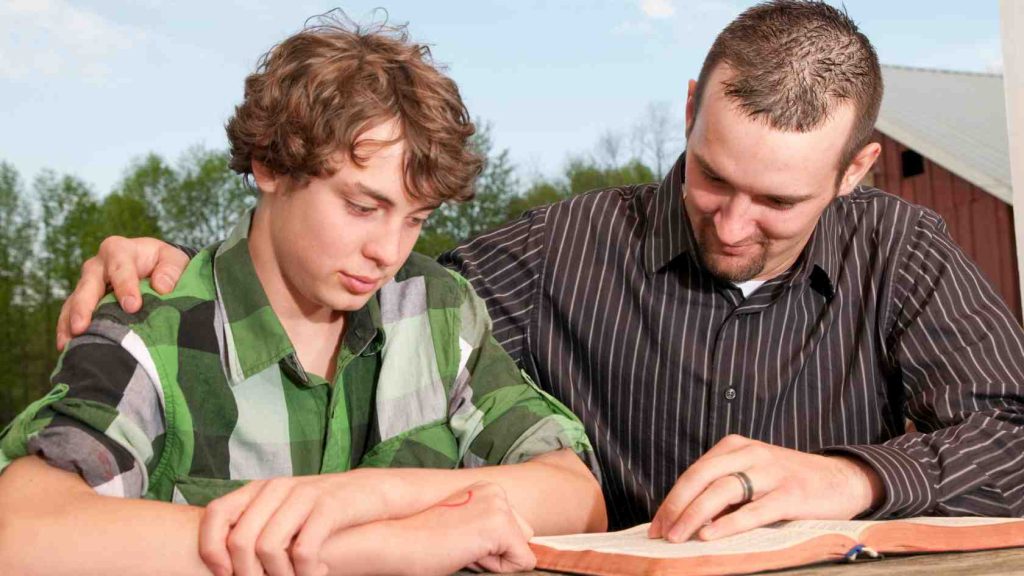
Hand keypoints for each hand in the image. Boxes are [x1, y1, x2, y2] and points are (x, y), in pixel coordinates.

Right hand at [56, 236, 186, 349]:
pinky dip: (66, 329)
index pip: (120, 267)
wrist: (153, 266)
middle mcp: (98, 266)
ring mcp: (87, 284)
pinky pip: (69, 314)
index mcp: (120, 250)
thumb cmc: (163, 263)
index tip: (132, 307)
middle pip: (88, 285)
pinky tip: (66, 346)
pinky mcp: (82, 301)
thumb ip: (171, 270)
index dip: (125, 286)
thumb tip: (161, 287)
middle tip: (82, 327)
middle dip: (84, 306)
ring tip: (68, 343)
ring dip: (70, 322)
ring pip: (74, 301)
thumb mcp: (174, 259)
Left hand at [199, 470, 404, 575]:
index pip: (216, 514)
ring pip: (268, 548)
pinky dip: (305, 573)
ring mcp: (304, 495)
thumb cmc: (321, 511)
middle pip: (240, 540)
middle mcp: (278, 488)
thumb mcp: (284, 512)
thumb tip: (225, 564)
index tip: (223, 574)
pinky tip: (317, 573)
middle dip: (248, 575)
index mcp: (260, 489)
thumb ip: (256, 526)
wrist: (370, 492)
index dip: (210, 548)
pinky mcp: (330, 507)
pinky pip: (303, 550)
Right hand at [407, 482, 535, 574]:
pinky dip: (497, 568)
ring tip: (462, 550)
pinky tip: (468, 554)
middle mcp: (497, 491)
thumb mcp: (463, 524)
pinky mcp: (501, 526)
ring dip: (496, 559)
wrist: (395, 540)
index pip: (515, 526)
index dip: (490, 545)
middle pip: (524, 534)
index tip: (460, 540)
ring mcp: (500, 507)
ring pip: (522, 549)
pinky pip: (522, 562)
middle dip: (499, 550)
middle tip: (461, 546)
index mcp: (487, 489)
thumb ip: (486, 526)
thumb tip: (515, 548)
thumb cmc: (422, 539)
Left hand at [648, 435, 883, 542]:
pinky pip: (754, 509)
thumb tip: (685, 519)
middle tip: (661, 534)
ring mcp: (771, 472)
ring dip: (695, 515)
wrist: (842, 479)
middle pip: (701, 477)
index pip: (694, 472)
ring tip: (678, 537)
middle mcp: (750, 453)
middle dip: (676, 506)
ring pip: (722, 491)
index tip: (656, 525)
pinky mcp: (791, 494)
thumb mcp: (753, 475)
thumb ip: (723, 489)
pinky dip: (729, 523)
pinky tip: (710, 535)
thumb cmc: (790, 482)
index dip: (672, 499)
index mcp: (735, 447)